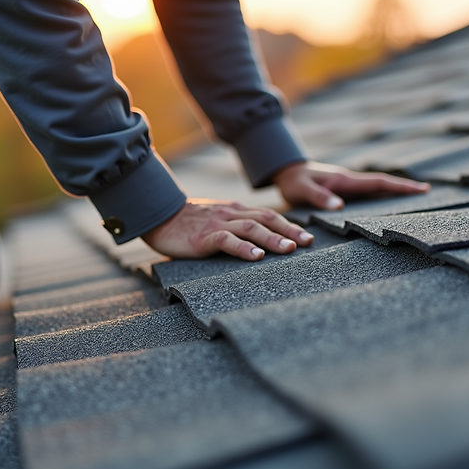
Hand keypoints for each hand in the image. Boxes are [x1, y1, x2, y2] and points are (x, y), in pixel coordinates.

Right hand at [142, 200, 313, 260]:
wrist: (159, 216)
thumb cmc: (189, 225)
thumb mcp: (218, 221)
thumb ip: (236, 228)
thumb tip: (259, 245)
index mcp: (236, 211)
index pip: (269, 215)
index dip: (290, 225)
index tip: (307, 236)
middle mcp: (232, 214)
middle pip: (267, 219)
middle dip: (290, 230)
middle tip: (308, 242)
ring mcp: (218, 224)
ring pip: (251, 228)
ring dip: (272, 239)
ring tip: (290, 249)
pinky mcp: (204, 236)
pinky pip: (227, 240)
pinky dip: (244, 248)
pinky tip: (256, 257)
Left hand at [273, 161, 429, 210]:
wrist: (286, 171)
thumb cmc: (294, 182)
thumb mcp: (303, 190)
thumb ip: (319, 197)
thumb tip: (339, 207)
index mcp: (346, 180)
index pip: (378, 182)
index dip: (399, 186)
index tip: (421, 188)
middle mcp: (351, 182)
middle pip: (383, 185)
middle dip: (404, 188)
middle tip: (427, 192)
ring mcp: (349, 186)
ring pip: (376, 189)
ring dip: (394, 192)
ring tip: (415, 200)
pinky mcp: (344, 191)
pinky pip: (367, 194)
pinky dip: (381, 197)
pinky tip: (387, 206)